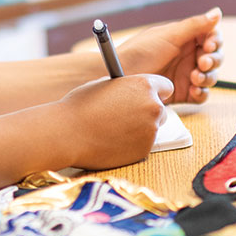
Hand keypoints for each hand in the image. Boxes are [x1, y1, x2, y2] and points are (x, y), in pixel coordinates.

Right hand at [59, 73, 173, 168]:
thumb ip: (123, 88)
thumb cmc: (81, 106)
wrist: (69, 133)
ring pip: (152, 129)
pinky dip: (131, 144)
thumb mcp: (103, 85)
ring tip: (113, 128)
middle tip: (126, 115)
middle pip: (162, 110)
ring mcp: (150, 131)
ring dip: (139, 129)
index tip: (145, 96)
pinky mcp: (144, 150)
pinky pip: (142, 145)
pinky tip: (111, 140)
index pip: (166, 86)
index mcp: (143, 85)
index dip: (155, 92)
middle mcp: (152, 107)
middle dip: (148, 112)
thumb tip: (128, 91)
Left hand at [117, 7, 222, 103]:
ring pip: (210, 76)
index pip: (211, 37)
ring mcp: (186, 74)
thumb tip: (218, 12)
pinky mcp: (182, 92)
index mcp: (185, 38)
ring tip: (194, 77)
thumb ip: (195, 25)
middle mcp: (187, 55)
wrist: (121, 75)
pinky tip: (194, 90)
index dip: (215, 41)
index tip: (209, 46)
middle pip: (215, 57)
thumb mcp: (169, 36)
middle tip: (203, 63)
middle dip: (213, 60)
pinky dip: (201, 93)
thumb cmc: (140, 51)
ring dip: (207, 77)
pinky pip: (201, 95)